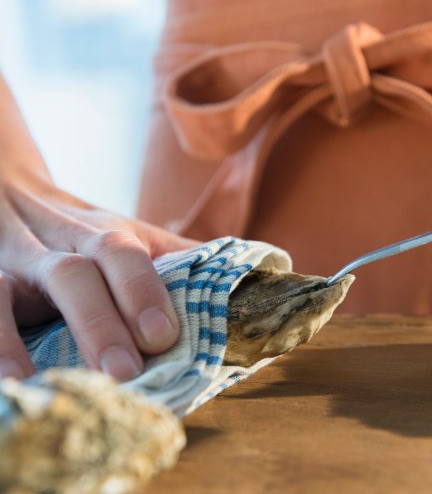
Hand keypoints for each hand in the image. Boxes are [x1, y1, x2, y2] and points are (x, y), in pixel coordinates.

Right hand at [0, 177, 198, 380]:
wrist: (5, 190)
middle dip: (99, 322)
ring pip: (5, 292)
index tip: (162, 336)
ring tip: (46, 386)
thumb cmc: (84, 231)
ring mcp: (8, 265)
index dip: (142, 291)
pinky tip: (6, 381)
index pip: (123, 254)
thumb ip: (184, 256)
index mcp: (101, 235)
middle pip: (74, 274)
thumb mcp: (131, 235)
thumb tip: (261, 268)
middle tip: (124, 372)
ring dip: (20, 339)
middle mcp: (53, 246)